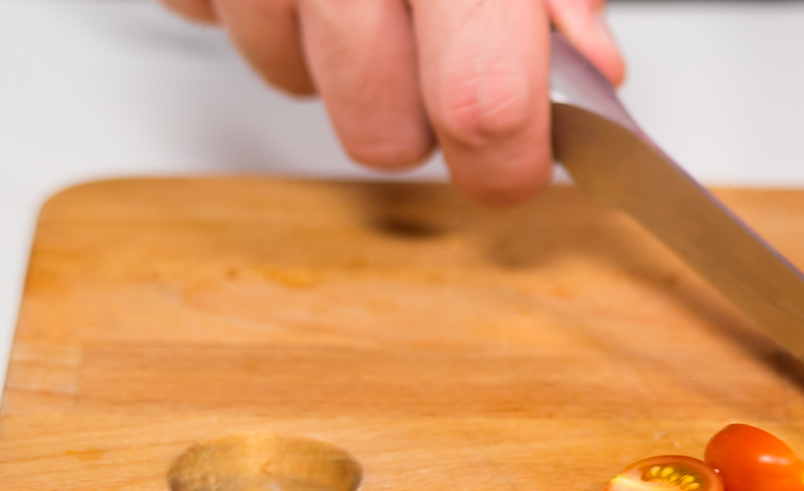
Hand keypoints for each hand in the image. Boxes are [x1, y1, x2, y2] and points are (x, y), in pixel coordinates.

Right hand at [157, 0, 624, 205]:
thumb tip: (591, 69)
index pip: (482, 102)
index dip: (505, 160)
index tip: (514, 162)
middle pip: (377, 127)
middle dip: (413, 120)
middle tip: (436, 61)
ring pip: (288, 80)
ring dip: (330, 58)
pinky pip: (212, 19)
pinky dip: (258, 3)